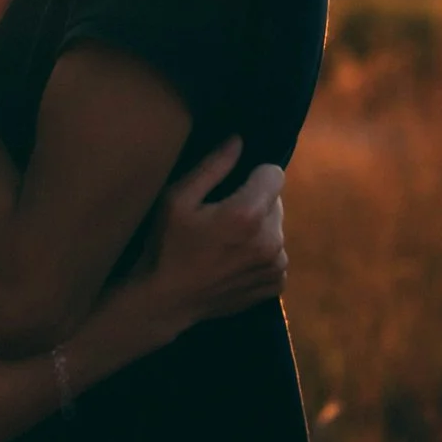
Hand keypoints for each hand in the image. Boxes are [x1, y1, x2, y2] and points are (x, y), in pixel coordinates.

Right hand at [132, 138, 287, 333]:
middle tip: (220, 219)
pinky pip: (276, 254)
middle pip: (276, 201)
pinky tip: (232, 262)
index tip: (230, 188)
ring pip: (276, 228)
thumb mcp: (177, 199)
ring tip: (224, 243)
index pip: (274, 174)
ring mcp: (276, 266)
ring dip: (258, 230)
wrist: (166, 301)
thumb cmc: (166, 245)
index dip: (252, 175)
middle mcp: (271, 241)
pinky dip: (260, 255)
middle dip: (254, 203)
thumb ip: (212, 167)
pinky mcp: (275, 284)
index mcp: (247, 215)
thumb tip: (239, 140)